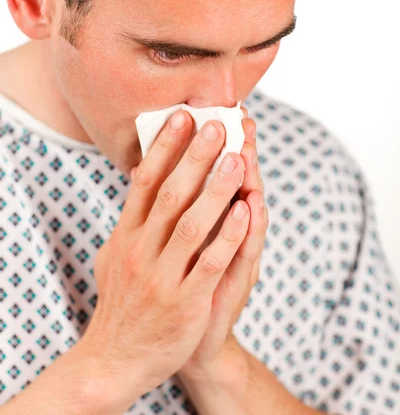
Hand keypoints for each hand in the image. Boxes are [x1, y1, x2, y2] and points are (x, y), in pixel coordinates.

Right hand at [78, 106, 255, 410]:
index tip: (183, 116)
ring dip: (217, 189)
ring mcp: (162, 276)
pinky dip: (229, 235)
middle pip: (170, 194)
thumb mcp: (115, 254)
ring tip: (238, 157)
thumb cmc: (123, 298)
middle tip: (216, 124)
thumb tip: (137, 172)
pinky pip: (210, 263)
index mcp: (125, 235)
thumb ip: (130, 215)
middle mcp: (140, 251)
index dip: (164, 146)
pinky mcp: (185, 302)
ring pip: (192, 224)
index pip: (144, 181)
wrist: (116, 358)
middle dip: (195, 156)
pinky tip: (246, 209)